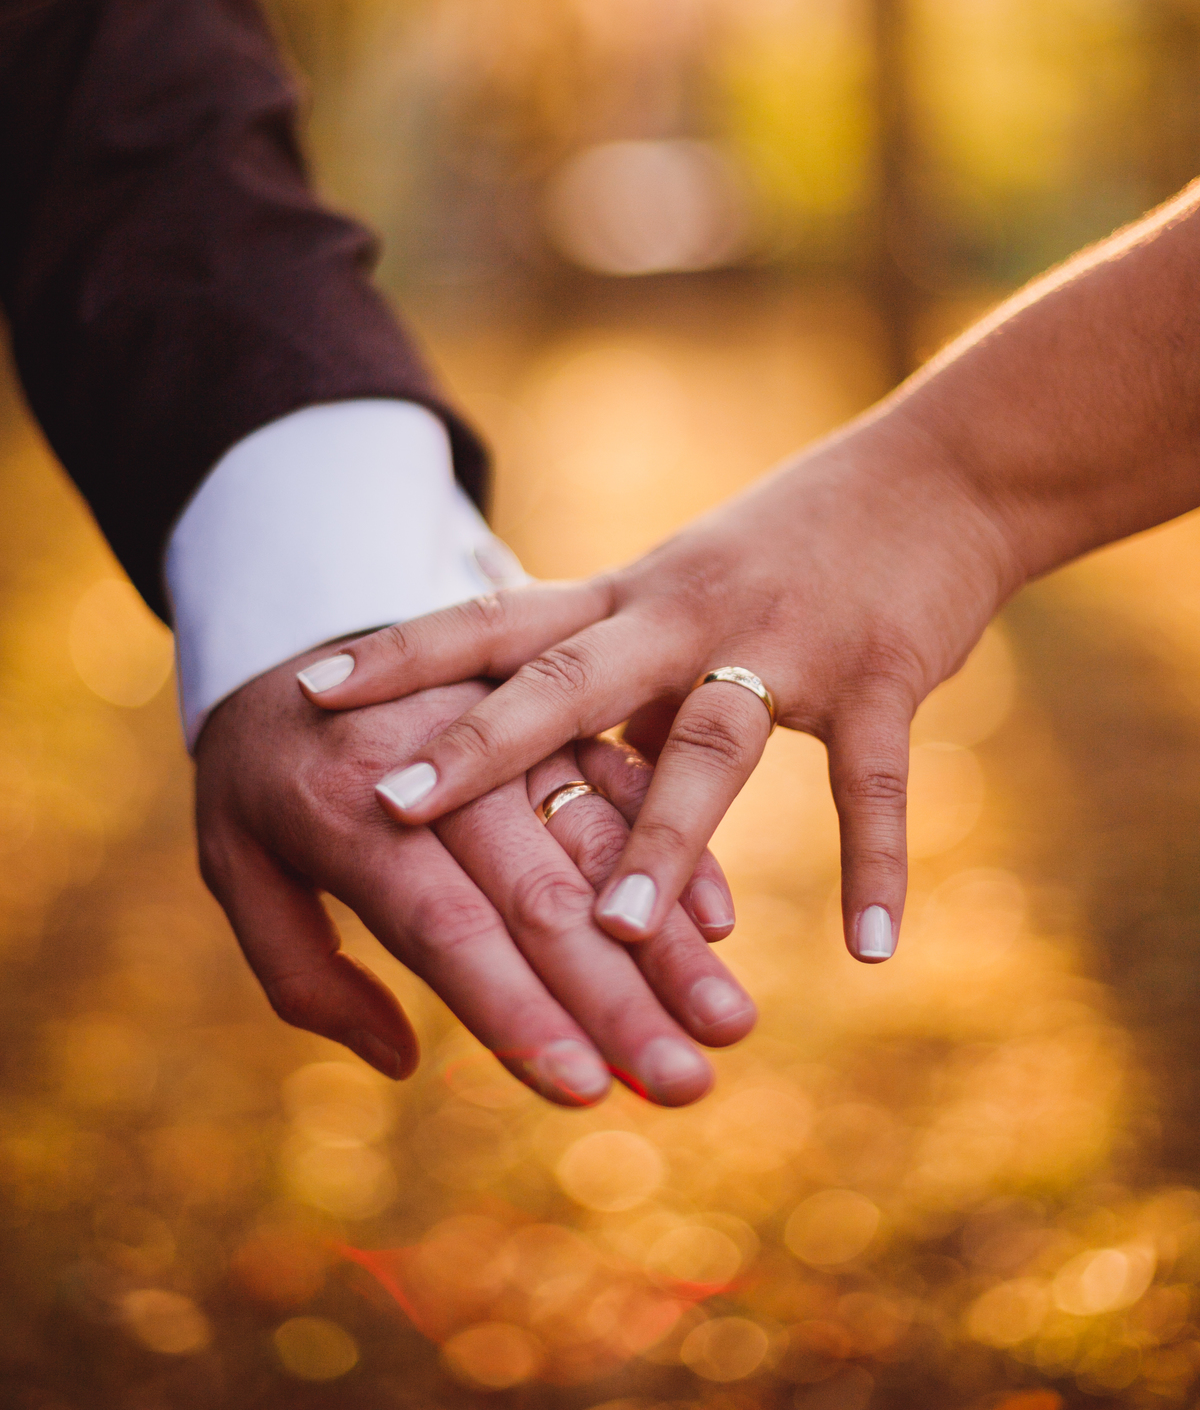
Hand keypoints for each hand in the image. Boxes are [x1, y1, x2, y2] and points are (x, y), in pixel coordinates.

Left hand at [195, 646, 755, 1104]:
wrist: (290, 613)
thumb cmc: (258, 766)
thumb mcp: (231, 861)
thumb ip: (303, 973)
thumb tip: (400, 1059)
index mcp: (346, 809)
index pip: (448, 928)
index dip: (516, 1009)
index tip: (585, 1093)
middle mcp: (441, 763)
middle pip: (544, 895)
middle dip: (622, 998)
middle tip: (690, 1085)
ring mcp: (507, 728)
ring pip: (603, 837)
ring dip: (672, 936)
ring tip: (732, 1021)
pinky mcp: (552, 709)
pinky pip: (626, 776)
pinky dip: (675, 846)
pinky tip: (720, 923)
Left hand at [297, 412, 1016, 962]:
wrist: (942, 479)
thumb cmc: (798, 548)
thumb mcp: (686, 598)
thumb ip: (622, 679)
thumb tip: (549, 766)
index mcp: (633, 597)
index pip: (496, 620)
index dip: (404, 655)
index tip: (307, 689)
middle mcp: (689, 613)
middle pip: (569, 679)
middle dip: (478, 748)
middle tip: (391, 807)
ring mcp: (786, 642)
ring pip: (711, 744)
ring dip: (665, 842)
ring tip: (620, 936)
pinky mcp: (884, 674)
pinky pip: (875, 781)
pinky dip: (876, 867)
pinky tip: (867, 953)